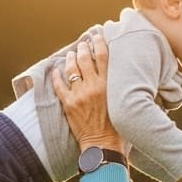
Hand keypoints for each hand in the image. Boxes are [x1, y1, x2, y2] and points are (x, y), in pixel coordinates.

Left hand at [51, 28, 124, 152]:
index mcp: (109, 84)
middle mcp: (94, 86)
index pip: (103, 55)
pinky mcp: (68, 104)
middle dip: (83, 48)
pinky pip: (59, 85)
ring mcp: (79, 94)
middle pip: (85, 58)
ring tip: (70, 54)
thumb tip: (121, 74)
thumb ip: (120, 87)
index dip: (99, 42)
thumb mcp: (124, 102)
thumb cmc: (118, 127)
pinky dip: (57, 75)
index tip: (97, 36)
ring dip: (70, 58)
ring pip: (71, 68)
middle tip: (82, 44)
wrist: (103, 146)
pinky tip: (56, 70)